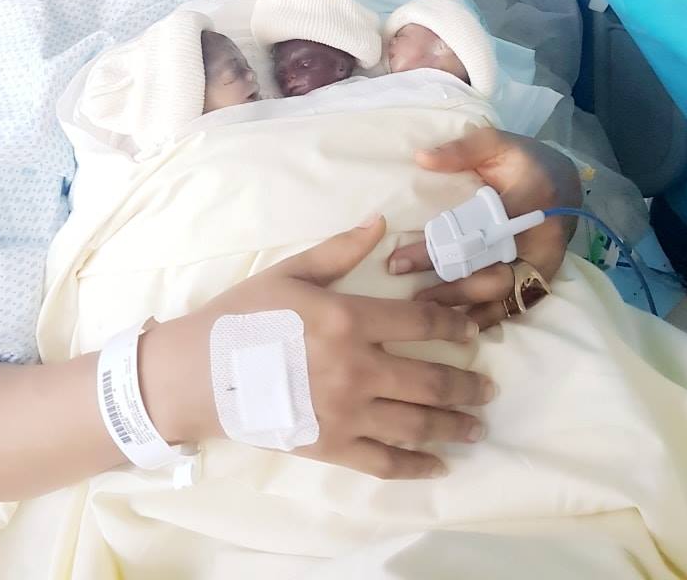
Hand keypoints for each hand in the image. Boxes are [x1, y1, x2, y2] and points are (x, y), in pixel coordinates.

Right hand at [143, 217, 493, 479]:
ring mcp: (344, 413)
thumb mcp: (291, 271)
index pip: (420, 324)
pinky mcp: (329, 446)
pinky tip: (437, 466)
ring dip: (453, 426)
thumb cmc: (243, 314)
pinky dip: (415, 466)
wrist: (198, 373)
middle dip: (467, 385)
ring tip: (476, 427)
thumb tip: (379, 221)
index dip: (455, 327)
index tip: (473, 332)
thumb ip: (340, 250)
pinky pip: (382, 462)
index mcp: (348, 319)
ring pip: (415, 424)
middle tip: (488, 387)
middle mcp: (355, 368)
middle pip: (429, 380)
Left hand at [388, 129, 581, 329]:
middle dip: (447, 284)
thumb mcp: (497, 143)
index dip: (439, 247)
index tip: (401, 259)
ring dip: (463, 306)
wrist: (566, 183)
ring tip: (425, 313)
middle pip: (490, 269)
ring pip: (501, 293)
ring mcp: (545, 263)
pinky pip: (515, 305)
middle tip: (408, 293)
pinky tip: (457, 328)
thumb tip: (421, 158)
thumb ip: (461, 149)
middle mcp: (542, 238)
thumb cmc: (524, 161)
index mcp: (532, 198)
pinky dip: (487, 318)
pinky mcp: (543, 279)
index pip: (477, 229)